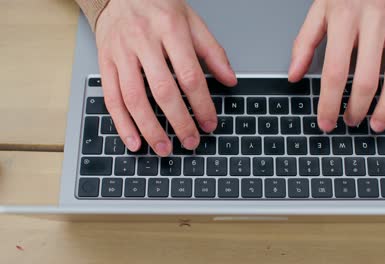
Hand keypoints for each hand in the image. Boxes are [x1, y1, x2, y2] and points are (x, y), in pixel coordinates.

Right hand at [95, 0, 236, 155]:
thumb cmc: (158, 6)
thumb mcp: (192, 21)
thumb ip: (213, 51)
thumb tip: (230, 80)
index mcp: (170, 30)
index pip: (190, 75)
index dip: (202, 104)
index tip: (210, 123)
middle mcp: (144, 42)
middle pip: (163, 90)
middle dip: (179, 122)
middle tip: (190, 142)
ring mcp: (121, 53)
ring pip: (134, 98)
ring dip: (150, 129)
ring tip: (164, 148)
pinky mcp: (105, 62)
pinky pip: (111, 98)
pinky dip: (122, 124)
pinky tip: (134, 140)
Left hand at [289, 0, 384, 131]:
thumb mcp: (320, 10)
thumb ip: (304, 43)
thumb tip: (294, 74)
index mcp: (345, 20)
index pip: (335, 72)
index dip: (329, 103)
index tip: (325, 122)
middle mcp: (375, 23)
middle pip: (367, 79)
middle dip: (357, 109)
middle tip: (350, 122)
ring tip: (376, 124)